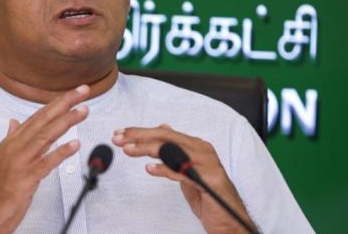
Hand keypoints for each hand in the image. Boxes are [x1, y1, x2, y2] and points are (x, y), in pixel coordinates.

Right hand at [0, 85, 90, 233]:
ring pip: (46, 136)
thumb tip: (13, 122)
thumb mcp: (3, 157)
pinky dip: (61, 152)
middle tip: (82, 91)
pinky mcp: (25, 178)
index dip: (57, 103)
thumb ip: (11, 138)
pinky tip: (74, 145)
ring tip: (82, 112)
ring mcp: (20, 161)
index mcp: (12, 141)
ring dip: (66, 122)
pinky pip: (46, 163)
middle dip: (65, 103)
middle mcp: (16, 147)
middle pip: (43, 120)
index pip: (38, 116)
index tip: (73, 94)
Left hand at [112, 124, 254, 233]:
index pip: (164, 132)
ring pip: (172, 150)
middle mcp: (202, 150)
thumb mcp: (186, 169)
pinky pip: (183, 171)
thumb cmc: (207, 196)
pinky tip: (150, 169)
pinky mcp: (209, 180)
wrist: (229, 220)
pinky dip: (165, 169)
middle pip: (166, 136)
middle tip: (118, 138)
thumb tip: (163, 127)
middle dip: (139, 136)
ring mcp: (207, 164)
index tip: (120, 134)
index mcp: (195, 145)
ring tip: (128, 150)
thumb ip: (175, 150)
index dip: (140, 132)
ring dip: (147, 148)